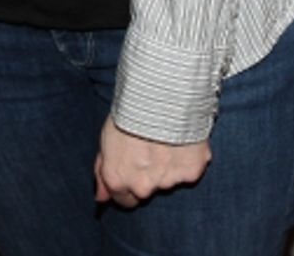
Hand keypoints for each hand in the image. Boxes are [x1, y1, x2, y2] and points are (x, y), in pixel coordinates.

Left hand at [94, 116, 209, 206]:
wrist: (158, 94)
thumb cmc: (128, 110)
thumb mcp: (106, 137)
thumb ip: (103, 170)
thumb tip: (101, 198)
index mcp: (118, 179)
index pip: (123, 200)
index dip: (128, 183)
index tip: (133, 167)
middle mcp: (142, 187)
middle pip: (146, 190)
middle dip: (148, 174)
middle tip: (150, 147)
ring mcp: (168, 181)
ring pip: (168, 179)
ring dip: (167, 164)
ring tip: (166, 135)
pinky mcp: (191, 172)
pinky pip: (189, 169)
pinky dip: (187, 157)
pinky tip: (182, 137)